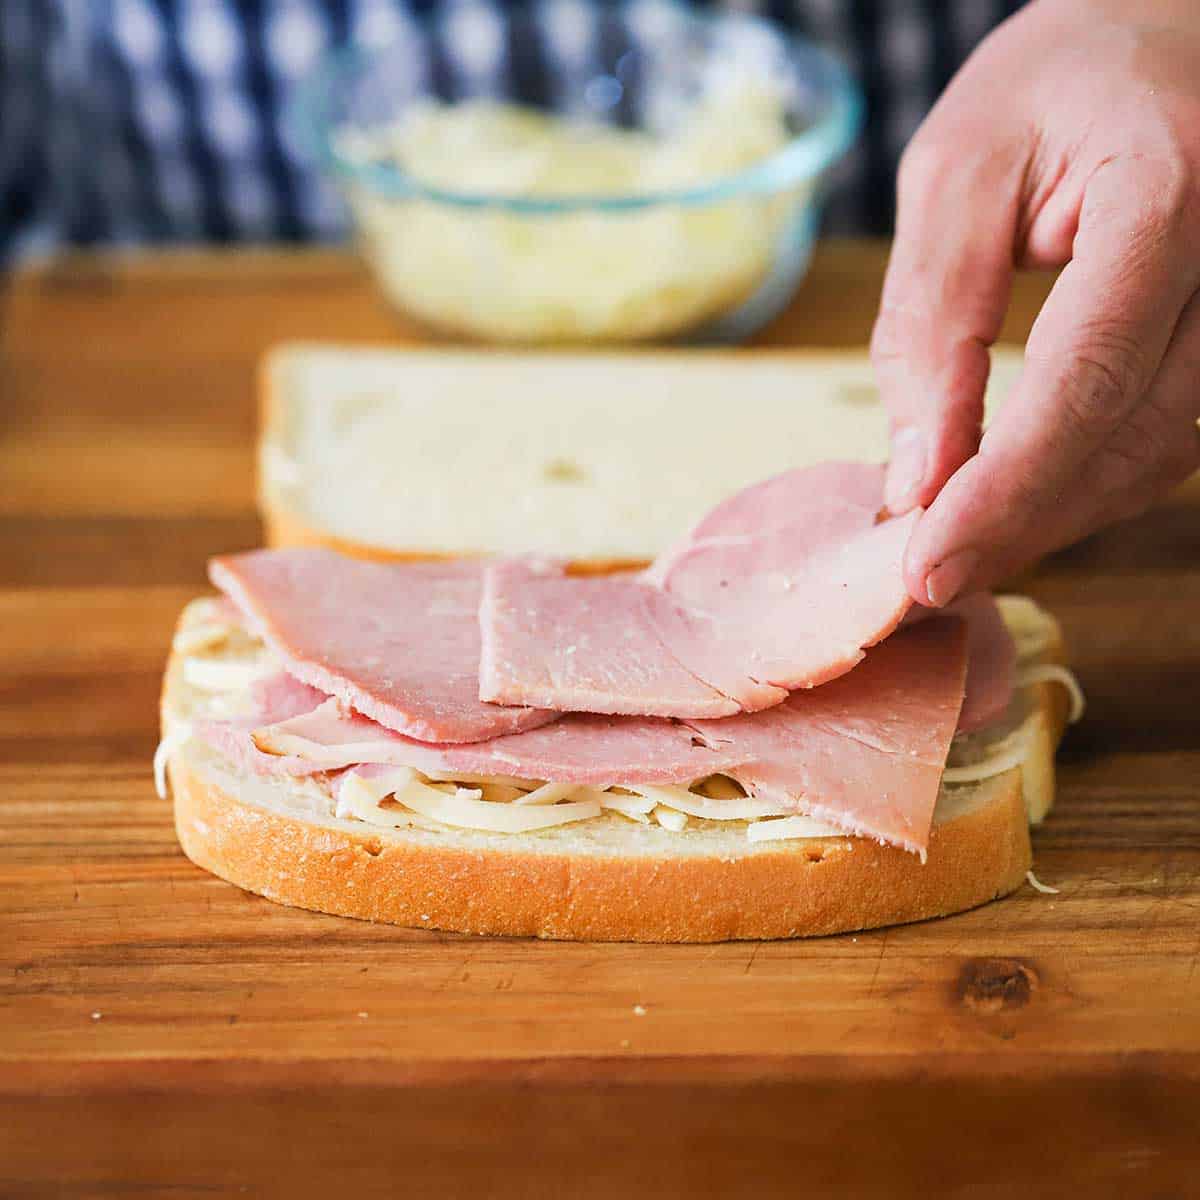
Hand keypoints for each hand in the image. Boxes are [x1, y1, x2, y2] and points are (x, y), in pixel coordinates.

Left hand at [872, 0, 1199, 605]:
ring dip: (1055, 520)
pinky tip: (1021, 508)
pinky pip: (1172, 440)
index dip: (1005, 490)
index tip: (927, 566)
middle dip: (1022, 525)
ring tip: (961, 554)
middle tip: (926, 580)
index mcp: (1168, 192)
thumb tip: (916, 471)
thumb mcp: (956, 173)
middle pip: (1133, 438)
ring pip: (1162, 458)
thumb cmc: (1054, 85)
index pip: (1087, 378)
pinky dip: (1089, 487)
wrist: (1164, 33)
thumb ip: (930, 319)